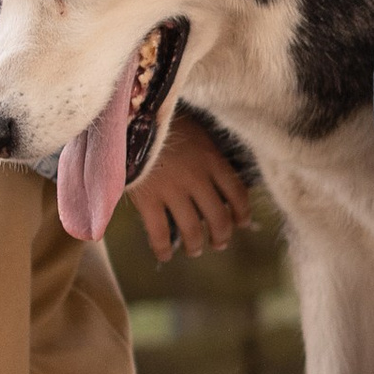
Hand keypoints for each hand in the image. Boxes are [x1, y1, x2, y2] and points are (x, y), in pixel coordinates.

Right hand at [128, 106, 252, 262]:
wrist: (130, 117)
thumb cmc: (164, 120)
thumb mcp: (196, 130)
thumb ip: (207, 153)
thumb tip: (217, 176)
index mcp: (212, 160)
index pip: (237, 193)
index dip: (243, 213)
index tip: (242, 223)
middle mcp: (197, 179)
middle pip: (218, 218)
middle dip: (221, 236)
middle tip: (218, 243)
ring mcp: (172, 191)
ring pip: (192, 229)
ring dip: (195, 245)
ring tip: (194, 250)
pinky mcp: (148, 199)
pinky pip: (159, 232)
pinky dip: (162, 249)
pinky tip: (164, 256)